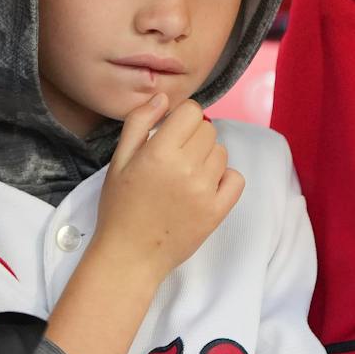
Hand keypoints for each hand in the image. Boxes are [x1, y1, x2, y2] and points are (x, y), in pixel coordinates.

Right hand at [87, 95, 242, 283]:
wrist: (129, 256)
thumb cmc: (120, 207)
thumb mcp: (119, 160)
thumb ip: (139, 122)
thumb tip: (163, 97)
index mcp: (160, 152)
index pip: (192, 112)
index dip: (182, 118)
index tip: (171, 133)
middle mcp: (187, 169)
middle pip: (208, 130)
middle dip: (193, 137)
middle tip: (174, 157)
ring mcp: (205, 191)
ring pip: (221, 153)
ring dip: (206, 157)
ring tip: (185, 175)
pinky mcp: (217, 211)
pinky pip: (236, 179)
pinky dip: (224, 178)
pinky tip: (205, 186)